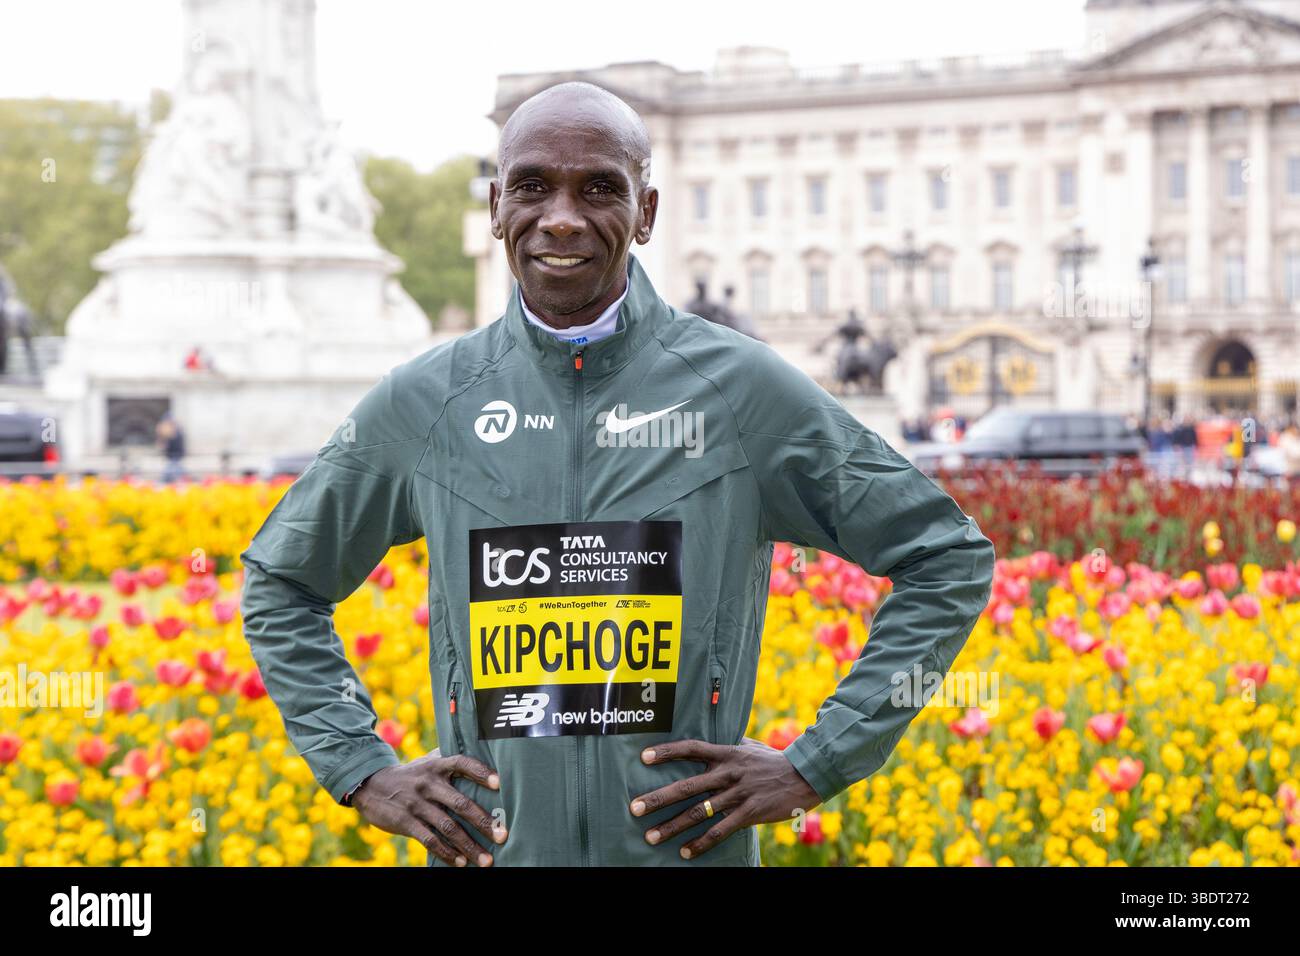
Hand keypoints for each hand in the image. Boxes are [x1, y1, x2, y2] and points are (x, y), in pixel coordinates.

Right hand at [351, 749, 506, 866]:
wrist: (371, 785)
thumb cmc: (412, 774)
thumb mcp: (428, 761)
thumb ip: (450, 759)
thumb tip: (482, 750)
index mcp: (437, 766)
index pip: (462, 763)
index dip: (480, 772)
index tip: (499, 783)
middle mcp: (428, 784)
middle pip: (460, 803)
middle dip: (483, 821)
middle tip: (502, 835)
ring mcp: (416, 804)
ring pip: (447, 827)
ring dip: (469, 845)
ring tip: (487, 860)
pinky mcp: (406, 822)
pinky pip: (430, 840)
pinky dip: (447, 853)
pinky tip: (461, 862)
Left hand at [629, 738, 819, 859]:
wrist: (805, 775)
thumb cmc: (773, 760)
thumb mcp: (749, 746)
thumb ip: (727, 746)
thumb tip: (707, 744)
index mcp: (727, 753)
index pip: (692, 748)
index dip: (667, 752)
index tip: (643, 757)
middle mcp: (729, 773)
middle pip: (687, 786)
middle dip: (658, 798)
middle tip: (634, 808)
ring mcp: (739, 794)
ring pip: (699, 812)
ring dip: (673, 826)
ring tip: (651, 836)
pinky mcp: (750, 813)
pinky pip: (720, 831)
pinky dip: (701, 843)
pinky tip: (686, 852)